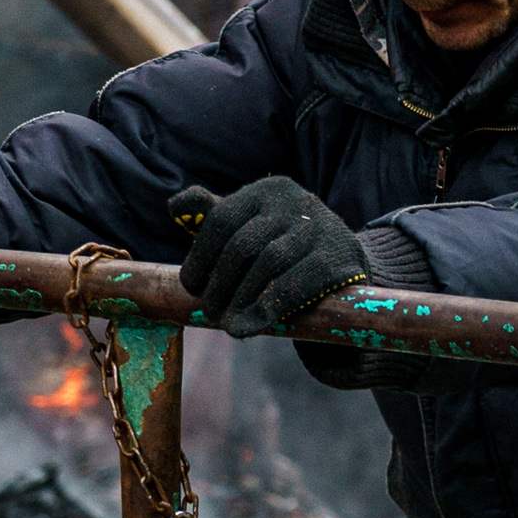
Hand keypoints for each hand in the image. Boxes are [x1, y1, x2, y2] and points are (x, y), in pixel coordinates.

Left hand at [171, 178, 367, 337]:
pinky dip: (267, 307)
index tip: (192, 286)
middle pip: (243, 244)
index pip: (221, 219)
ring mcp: (321, 226)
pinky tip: (250, 326)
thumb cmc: (283, 249)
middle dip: (220, 284)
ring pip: (268, 262)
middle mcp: (296, 201)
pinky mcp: (339, 256)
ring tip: (228, 323)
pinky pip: (296, 283)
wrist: (343, 268)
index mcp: (267, 191)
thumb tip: (175, 205)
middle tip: (210, 311)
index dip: (200, 257)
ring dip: (241, 299)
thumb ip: (212, 217)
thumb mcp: (248, 228)